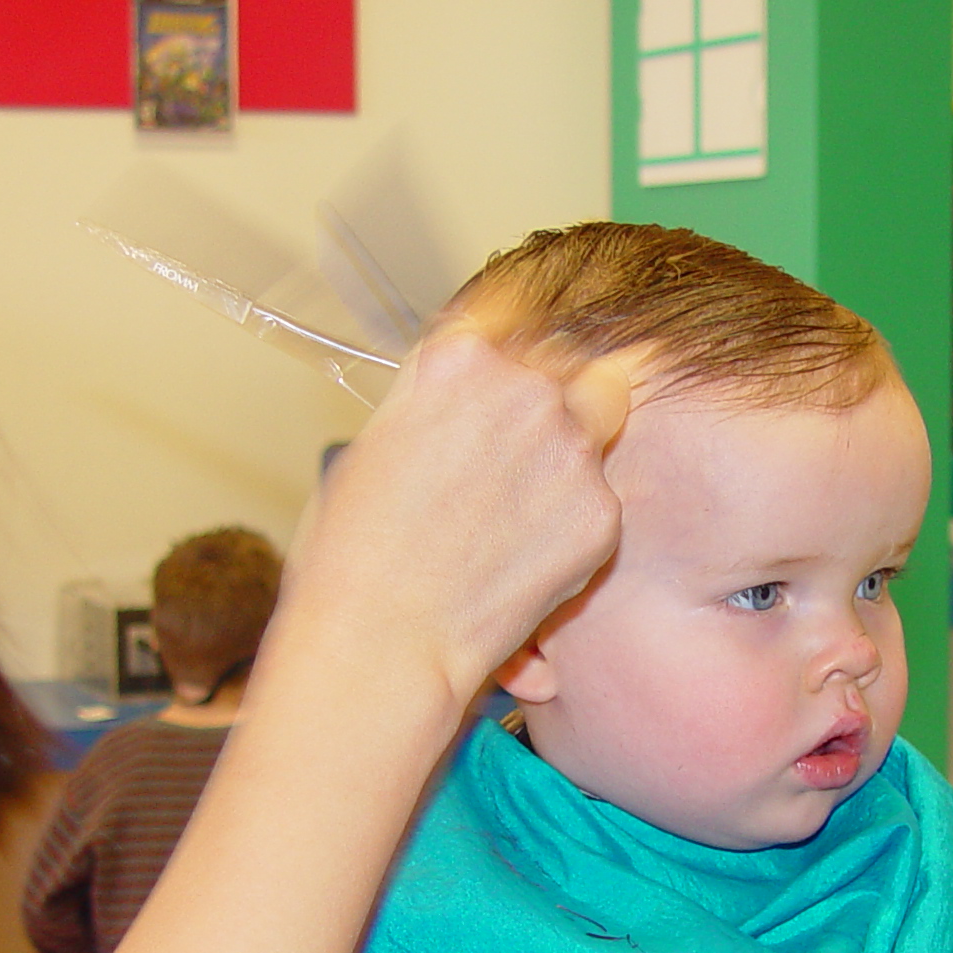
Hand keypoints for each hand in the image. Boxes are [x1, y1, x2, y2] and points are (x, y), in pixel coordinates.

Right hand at [274, 324, 628, 711]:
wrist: (381, 640)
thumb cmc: (352, 550)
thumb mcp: (377, 442)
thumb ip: (440, 406)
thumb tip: (478, 405)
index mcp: (459, 356)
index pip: (516, 313)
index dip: (517, 349)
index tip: (518, 367)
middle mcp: (524, 387)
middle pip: (571, 366)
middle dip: (554, 402)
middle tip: (518, 458)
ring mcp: (570, 448)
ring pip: (598, 429)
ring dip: (567, 462)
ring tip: (511, 522)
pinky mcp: (600, 513)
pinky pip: (600, 504)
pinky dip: (574, 529)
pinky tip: (522, 562)